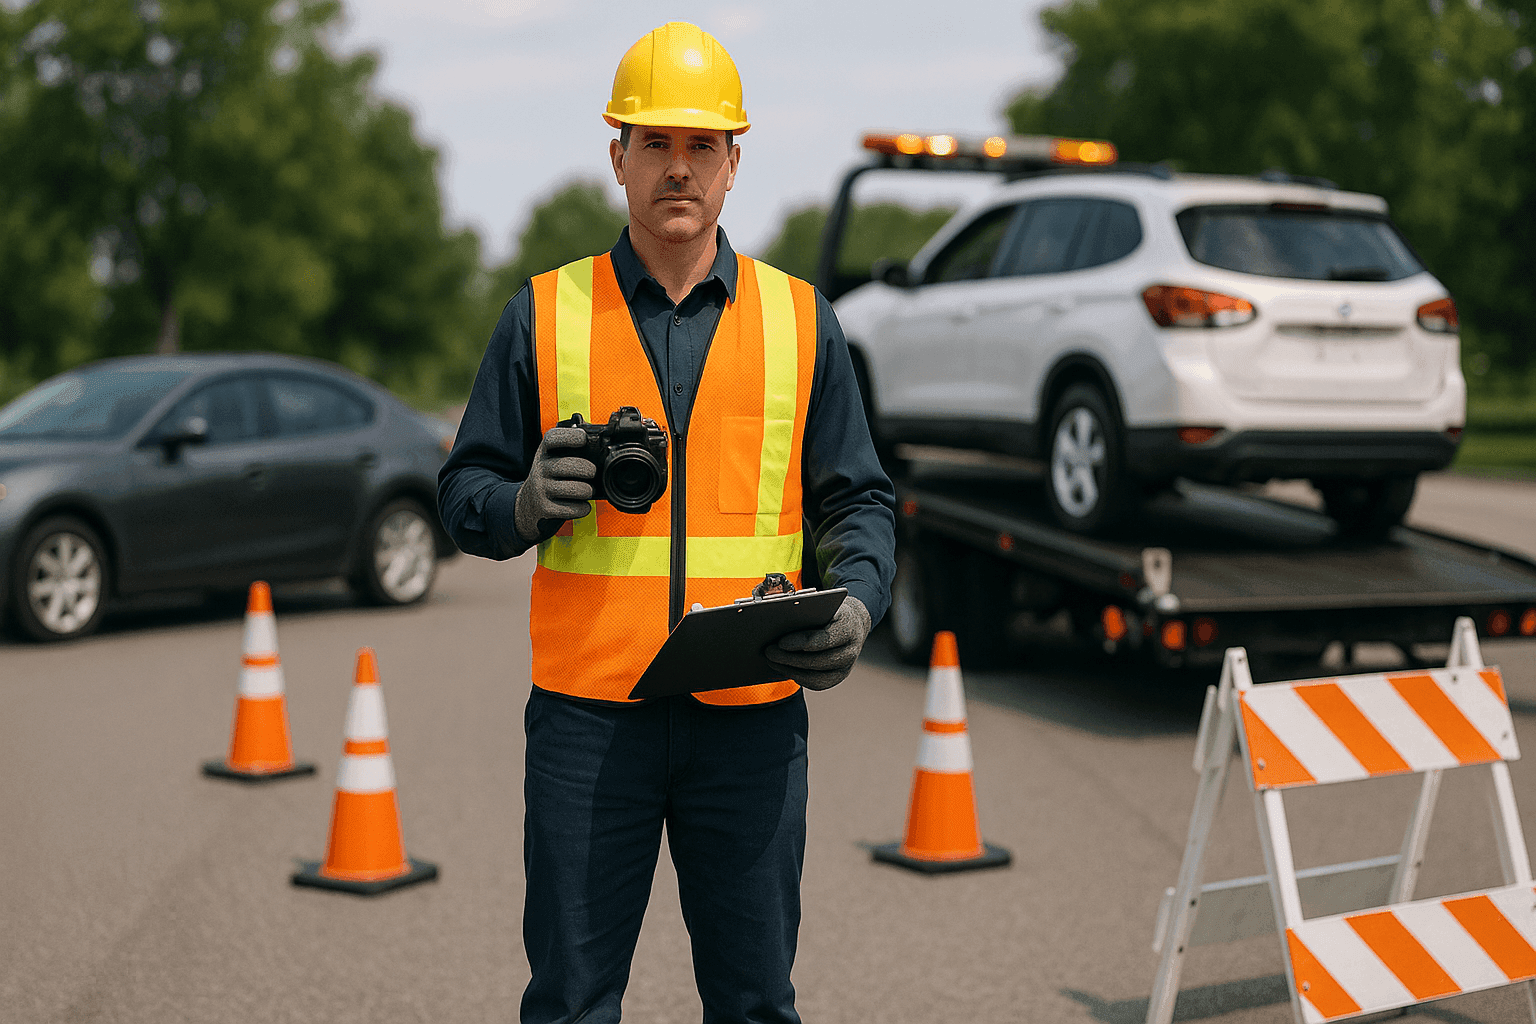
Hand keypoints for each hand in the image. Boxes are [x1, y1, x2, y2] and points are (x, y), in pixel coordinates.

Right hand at [513, 426, 595, 542]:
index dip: (570, 436)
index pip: (552, 438)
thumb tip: (602, 445)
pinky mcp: (545, 508)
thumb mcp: (554, 458)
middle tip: (592, 472)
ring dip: (588, 490)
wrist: (528, 502)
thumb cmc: (550, 477)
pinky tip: (582, 504)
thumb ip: (572, 450)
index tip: (584, 439)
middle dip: (587, 469)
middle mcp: (540, 468)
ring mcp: (541, 489)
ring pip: (574, 489)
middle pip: (567, 465)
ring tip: (588, 490)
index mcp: (544, 452)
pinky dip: (583, 508)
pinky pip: (572, 508)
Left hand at [765, 596, 870, 690]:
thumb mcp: (824, 606)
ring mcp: (846, 667)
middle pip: (818, 660)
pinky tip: (783, 668)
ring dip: (790, 670)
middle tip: (769, 652)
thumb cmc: (831, 612)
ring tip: (771, 661)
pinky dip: (798, 677)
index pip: (825, 638)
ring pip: (816, 677)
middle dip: (790, 658)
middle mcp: (851, 650)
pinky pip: (816, 683)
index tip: (781, 642)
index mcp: (849, 626)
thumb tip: (779, 622)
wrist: (853, 624)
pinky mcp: (838, 677)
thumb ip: (807, 612)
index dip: (802, 642)